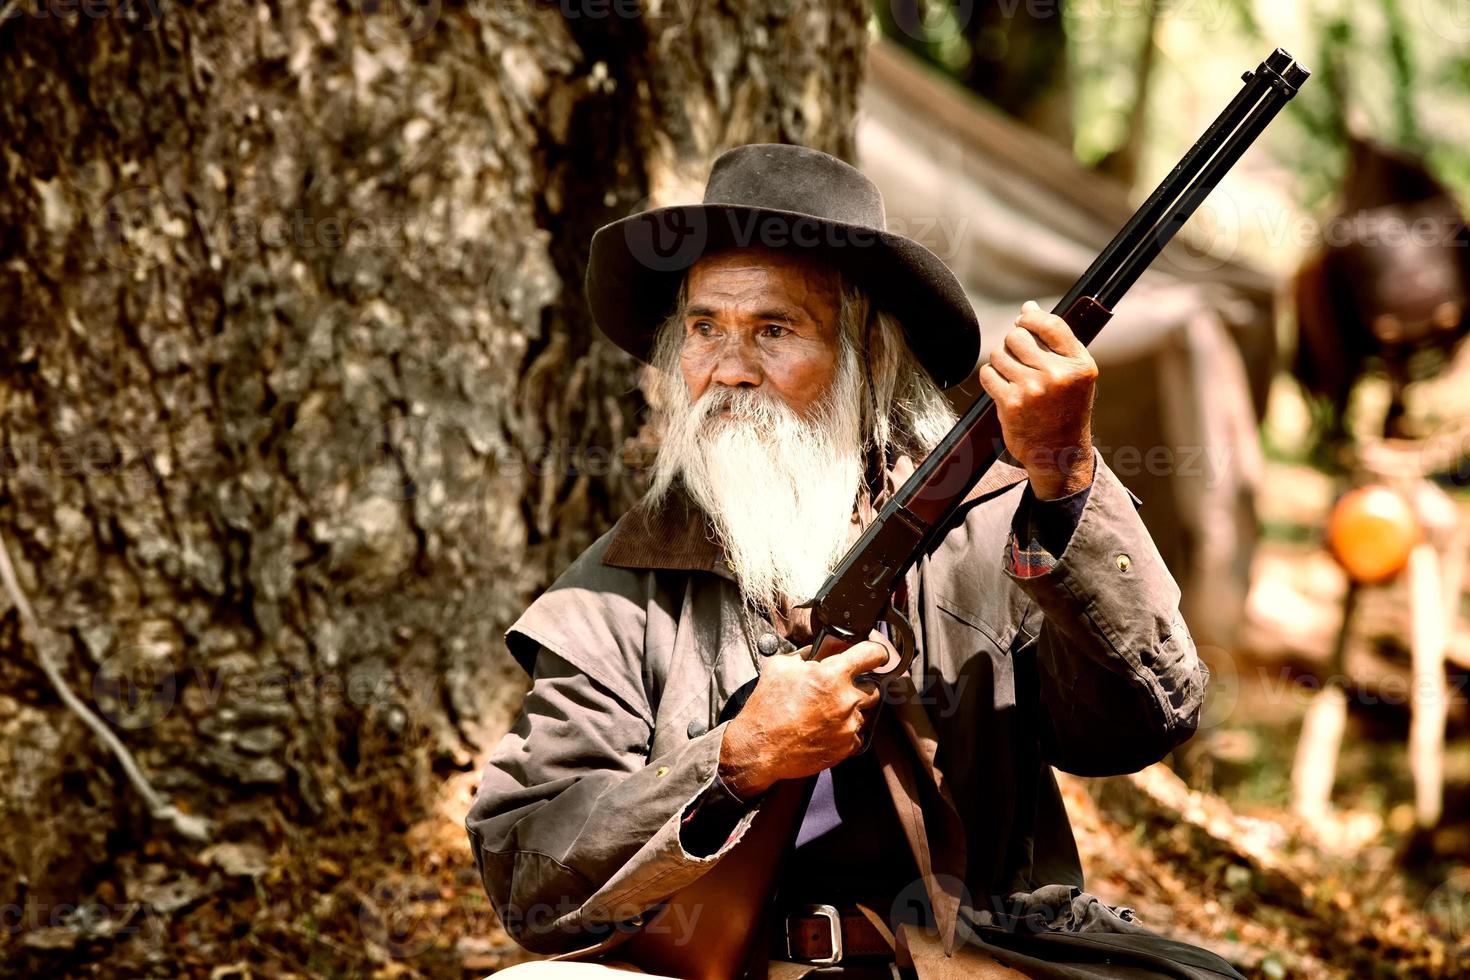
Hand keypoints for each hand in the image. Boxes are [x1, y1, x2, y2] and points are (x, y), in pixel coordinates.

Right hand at [717, 639, 888, 798]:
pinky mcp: (847, 747)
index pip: (873, 654)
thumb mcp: (780, 666)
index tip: (875, 655)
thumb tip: (824, 647)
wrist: (760, 748)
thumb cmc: (767, 708)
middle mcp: (847, 700)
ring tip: (826, 713)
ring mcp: (849, 725)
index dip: (876, 652)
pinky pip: (857, 734)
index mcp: (832, 675)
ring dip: (851, 710)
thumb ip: (808, 653)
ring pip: (864, 712)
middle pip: (873, 687)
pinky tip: (825, 729)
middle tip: (838, 690)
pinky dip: (845, 731)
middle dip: (860, 686)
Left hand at [978, 300, 1097, 498]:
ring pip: (999, 354)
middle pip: (1018, 336)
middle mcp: (1057, 376)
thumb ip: (1055, 341)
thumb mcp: (1075, 374)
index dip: (1030, 316)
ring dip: (1001, 360)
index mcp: (1079, 365)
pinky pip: (988, 374)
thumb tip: (1029, 307)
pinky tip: (1004, 388)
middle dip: (1014, 342)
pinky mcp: (1011, 404)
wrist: (1059, 452)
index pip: (1050, 324)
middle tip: (1019, 356)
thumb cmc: (1066, 408)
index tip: (1023, 319)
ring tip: (1012, 374)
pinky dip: (991, 378)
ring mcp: (1033, 390)